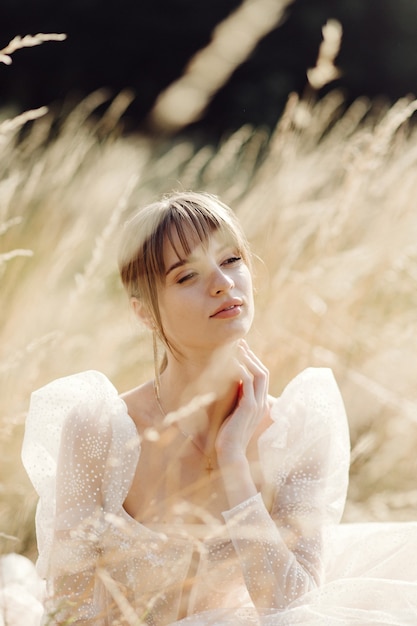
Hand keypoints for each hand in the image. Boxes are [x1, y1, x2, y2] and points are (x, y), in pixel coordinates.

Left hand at [215, 340, 268, 463]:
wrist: (229, 454)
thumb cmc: (227, 436)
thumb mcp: (232, 414)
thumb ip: (234, 400)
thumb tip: (226, 385)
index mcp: (259, 404)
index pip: (261, 377)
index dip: (253, 362)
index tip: (242, 350)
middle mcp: (261, 402)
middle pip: (263, 372)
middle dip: (251, 356)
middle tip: (239, 343)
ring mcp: (257, 404)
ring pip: (259, 373)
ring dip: (248, 358)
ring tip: (237, 348)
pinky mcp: (248, 407)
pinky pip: (247, 381)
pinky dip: (240, 369)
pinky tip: (231, 362)